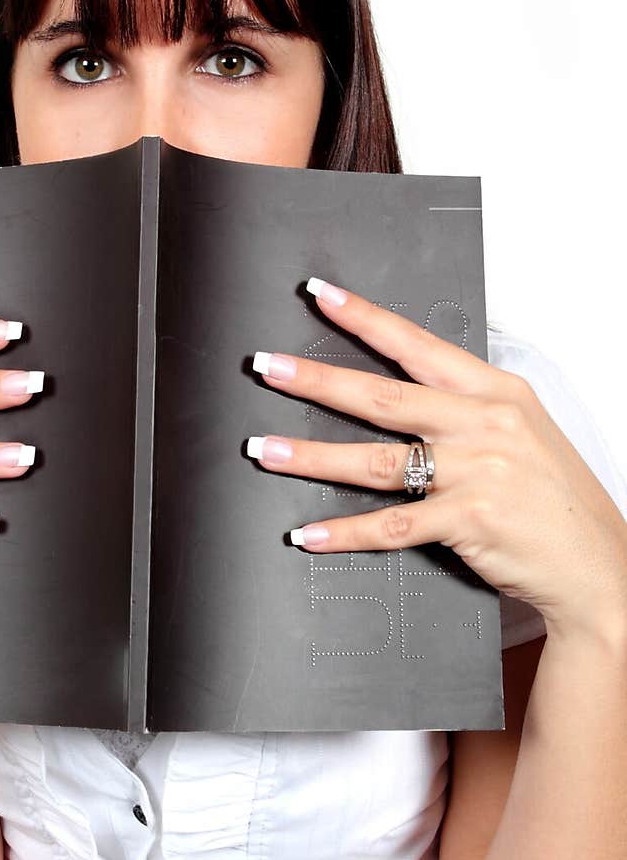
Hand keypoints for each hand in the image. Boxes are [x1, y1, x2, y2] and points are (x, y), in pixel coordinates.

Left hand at [247, 277, 626, 641]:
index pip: (418, 345)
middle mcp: (484, 424)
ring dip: (313, 455)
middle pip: (383, 397)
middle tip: (268, 367)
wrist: (596, 564)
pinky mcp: (469, 521)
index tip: (322, 296)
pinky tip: (309, 533)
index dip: (366, 318)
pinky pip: (391, 525)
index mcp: (495, 391)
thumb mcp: (521, 431)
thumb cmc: (553, 497)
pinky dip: (345, 532)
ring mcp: (476, 472)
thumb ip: (465, 409)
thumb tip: (403, 394)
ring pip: (377, 460)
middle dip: (317, 379)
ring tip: (267, 449)